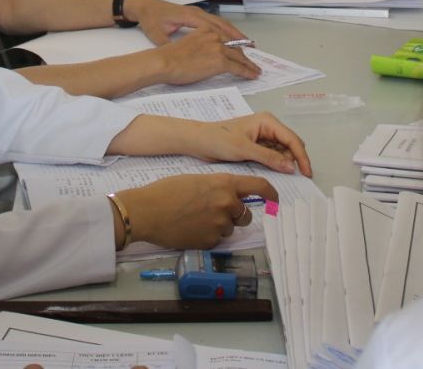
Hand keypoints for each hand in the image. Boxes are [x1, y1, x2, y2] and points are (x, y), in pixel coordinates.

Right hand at [114, 173, 278, 250]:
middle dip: (236, 215)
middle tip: (216, 212)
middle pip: (245, 214)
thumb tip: (229, 195)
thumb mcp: (197, 180)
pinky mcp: (210, 242)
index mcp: (224, 184)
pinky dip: (207, 236)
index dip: (271, 193)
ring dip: (219, 226)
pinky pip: (217, 240)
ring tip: (195, 220)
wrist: (147, 211)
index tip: (275, 200)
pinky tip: (190, 229)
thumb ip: (218, 187)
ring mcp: (220, 224)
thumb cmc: (167, 191)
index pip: (259, 186)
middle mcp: (227, 204)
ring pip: (230, 228)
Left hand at [128, 0, 245, 43]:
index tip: (242, 49)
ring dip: (234, 32)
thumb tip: (178, 56)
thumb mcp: (156, 35)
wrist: (144, 6)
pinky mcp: (195, 15)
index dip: (230, 40)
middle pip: (223, 25)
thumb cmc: (150, 19)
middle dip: (238, 36)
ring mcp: (197, 13)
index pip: (215, 29)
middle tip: (252, 48)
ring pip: (221, 22)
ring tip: (247, 43)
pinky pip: (215, 22)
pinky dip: (226, 29)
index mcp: (190, 17)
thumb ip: (169, 44)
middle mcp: (197, 13)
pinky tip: (231, 37)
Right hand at [154, 31, 261, 85]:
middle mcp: (214, 35)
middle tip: (251, 62)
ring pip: (239, 57)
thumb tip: (205, 57)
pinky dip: (247, 72)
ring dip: (249, 64)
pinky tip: (252, 75)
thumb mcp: (187, 44)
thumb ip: (200, 46)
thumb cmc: (168, 56)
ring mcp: (218, 47)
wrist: (163, 61)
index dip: (235, 46)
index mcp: (205, 29)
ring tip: (255, 70)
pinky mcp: (220, 60)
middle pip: (234, 46)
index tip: (240, 50)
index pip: (225, 38)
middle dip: (244, 56)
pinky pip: (238, 67)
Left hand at [180, 113, 312, 176]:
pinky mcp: (256, 146)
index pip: (292, 139)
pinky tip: (276, 173)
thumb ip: (269, 158)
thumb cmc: (219, 140)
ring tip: (286, 178)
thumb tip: (291, 167)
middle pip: (290, 145)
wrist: (198, 141)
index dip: (302, 156)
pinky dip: (276, 164)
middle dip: (296, 159)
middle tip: (299, 178)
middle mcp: (268, 127)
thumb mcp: (244, 149)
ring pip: (282, 152)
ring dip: (285, 163)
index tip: (307, 173)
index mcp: (267, 121)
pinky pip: (272, 156)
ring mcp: (263, 137)